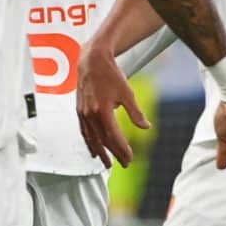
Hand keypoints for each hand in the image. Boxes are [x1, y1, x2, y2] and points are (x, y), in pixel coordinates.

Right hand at [77, 45, 145, 166]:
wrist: (91, 62)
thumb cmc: (110, 75)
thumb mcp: (127, 93)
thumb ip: (136, 112)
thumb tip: (146, 127)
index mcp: (103, 111)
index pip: (114, 137)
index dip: (122, 149)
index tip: (130, 158)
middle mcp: (91, 115)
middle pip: (103, 141)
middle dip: (113, 154)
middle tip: (123, 164)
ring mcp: (83, 113)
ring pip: (91, 138)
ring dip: (100, 152)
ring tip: (106, 163)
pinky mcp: (79, 111)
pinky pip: (83, 131)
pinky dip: (88, 142)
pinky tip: (92, 149)